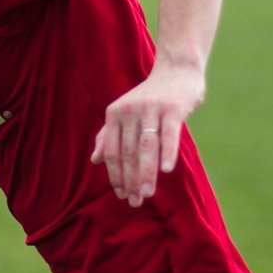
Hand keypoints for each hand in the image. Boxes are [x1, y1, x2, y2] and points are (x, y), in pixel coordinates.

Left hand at [90, 62, 204, 206]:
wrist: (177, 70)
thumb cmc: (150, 98)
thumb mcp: (124, 114)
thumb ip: (108, 136)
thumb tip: (95, 160)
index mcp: (114, 114)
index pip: (113, 152)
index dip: (116, 175)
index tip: (121, 194)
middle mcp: (129, 111)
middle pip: (128, 152)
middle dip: (130, 180)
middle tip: (135, 202)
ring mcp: (151, 108)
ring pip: (146, 147)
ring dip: (146, 173)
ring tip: (146, 194)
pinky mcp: (173, 108)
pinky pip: (169, 134)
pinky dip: (167, 152)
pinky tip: (167, 170)